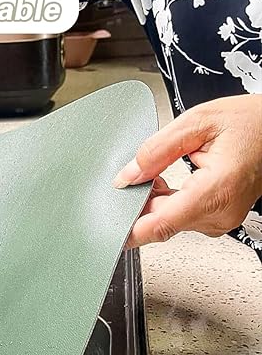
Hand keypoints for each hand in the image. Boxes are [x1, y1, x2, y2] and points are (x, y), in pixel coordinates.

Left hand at [113, 95, 261, 247]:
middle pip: (160, 222)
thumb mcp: (198, 122)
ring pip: (169, 221)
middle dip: (138, 204)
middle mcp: (218, 213)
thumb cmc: (251, 123)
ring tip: (157, 174)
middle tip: (133, 178)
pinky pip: (181, 217)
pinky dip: (167, 203)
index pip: (159, 225)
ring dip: (153, 202)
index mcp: (214, 191)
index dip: (128, 231)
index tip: (107, 232)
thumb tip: (127, 176)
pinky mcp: (219, 219)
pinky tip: (166, 183)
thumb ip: (156, 150)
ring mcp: (220, 219)